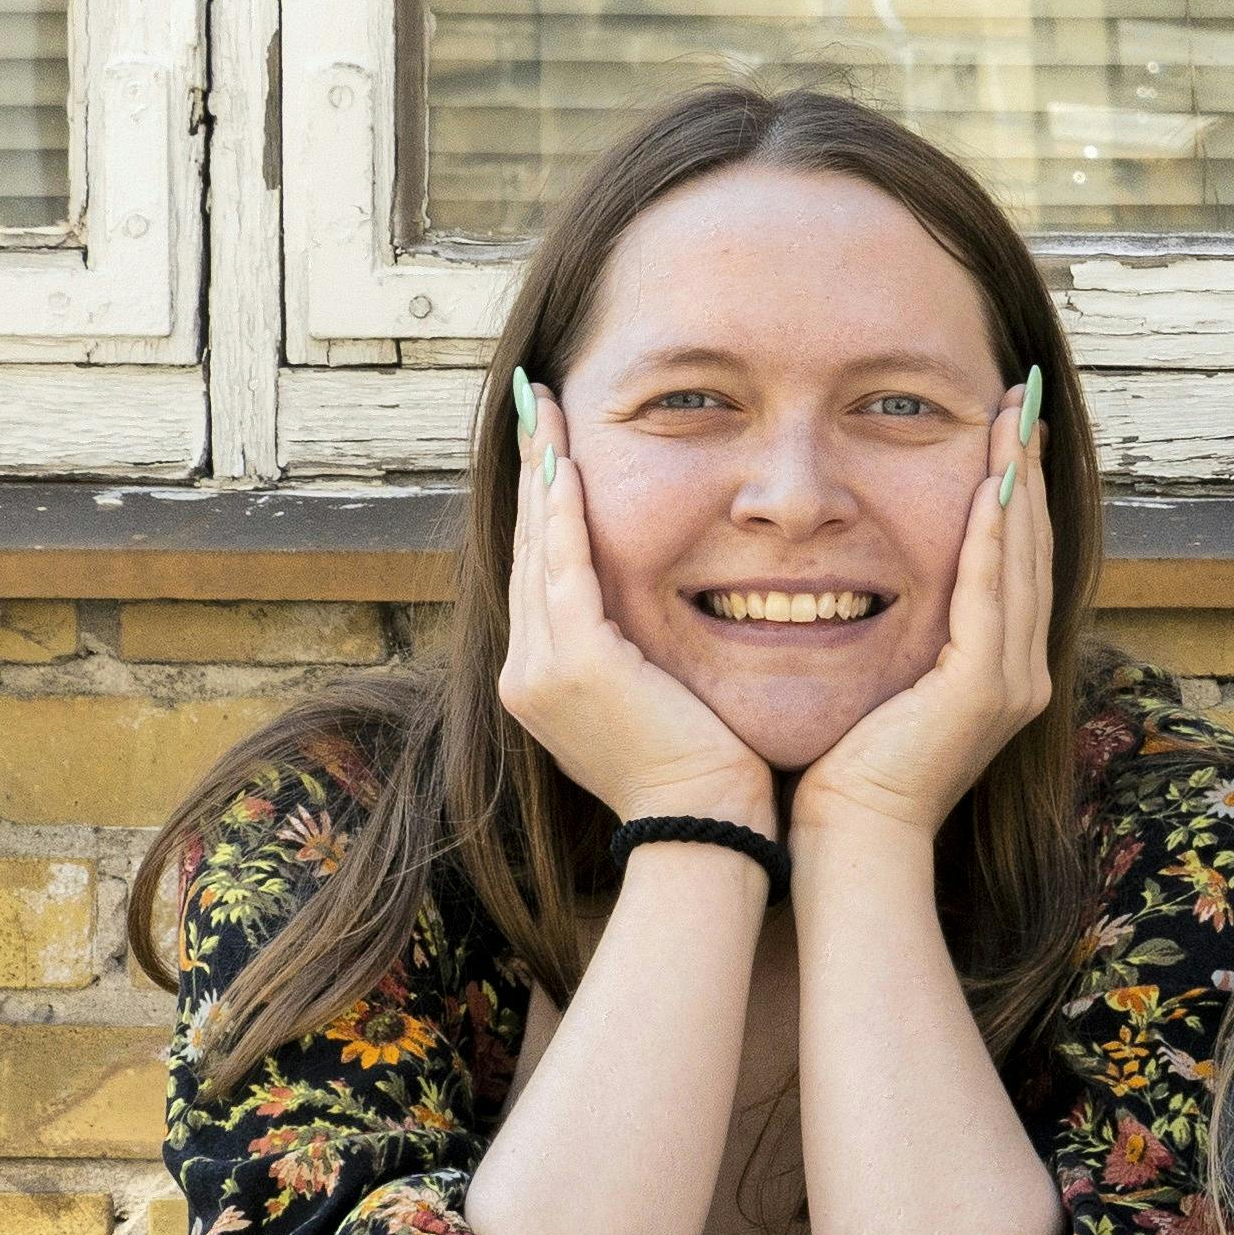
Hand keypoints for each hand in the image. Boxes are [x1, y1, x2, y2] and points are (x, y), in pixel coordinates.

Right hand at [497, 375, 772, 828]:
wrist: (705, 830)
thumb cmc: (706, 772)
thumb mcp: (658, 699)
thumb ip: (640, 653)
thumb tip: (655, 613)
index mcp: (543, 679)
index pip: (541, 570)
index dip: (543, 504)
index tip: (550, 445)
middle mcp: (527, 672)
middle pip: (527, 548)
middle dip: (533, 472)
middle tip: (538, 404)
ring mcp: (542, 670)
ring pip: (538, 549)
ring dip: (542, 475)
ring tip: (544, 412)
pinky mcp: (577, 665)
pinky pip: (565, 573)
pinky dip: (565, 518)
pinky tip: (568, 467)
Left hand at [793, 375, 1067, 850]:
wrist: (847, 840)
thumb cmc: (842, 770)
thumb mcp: (877, 682)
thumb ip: (891, 631)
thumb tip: (856, 577)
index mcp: (999, 670)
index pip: (1015, 561)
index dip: (1014, 490)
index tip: (1004, 427)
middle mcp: (1022, 672)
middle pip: (1033, 548)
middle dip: (1026, 468)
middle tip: (1020, 397)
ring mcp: (1012, 682)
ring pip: (1023, 560)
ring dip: (1018, 482)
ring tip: (1012, 417)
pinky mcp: (985, 688)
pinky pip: (993, 594)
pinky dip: (994, 535)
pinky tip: (989, 483)